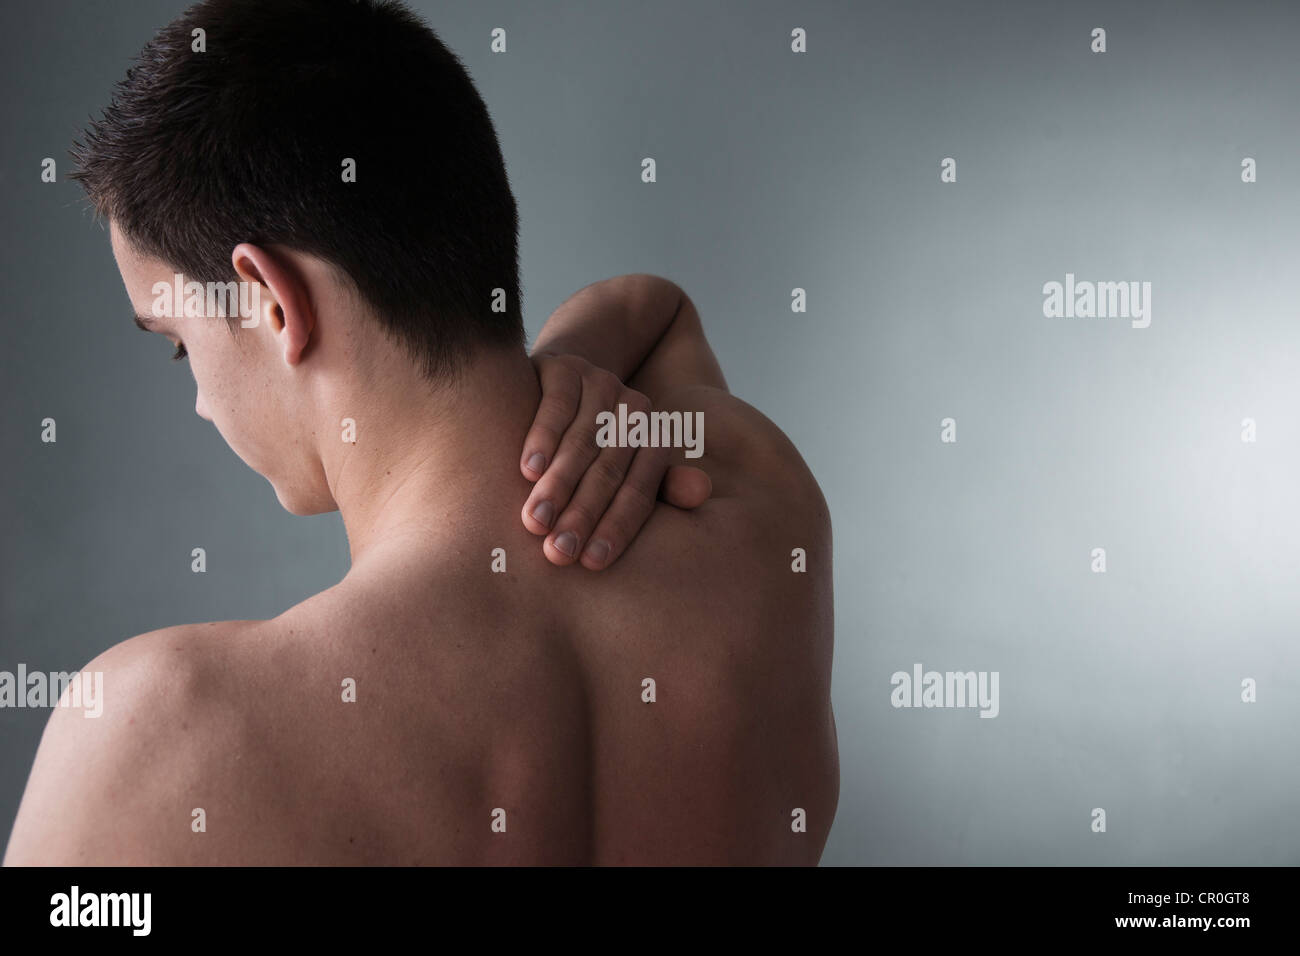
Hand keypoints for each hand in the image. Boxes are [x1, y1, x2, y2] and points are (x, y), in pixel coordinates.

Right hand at [520, 352, 711, 568]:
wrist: (560, 383)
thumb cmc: (592, 446)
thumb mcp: (625, 469)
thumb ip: (658, 487)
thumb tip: (702, 494)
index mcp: (654, 439)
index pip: (641, 490)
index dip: (617, 527)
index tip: (591, 563)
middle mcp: (634, 408)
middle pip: (610, 469)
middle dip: (583, 514)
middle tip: (558, 552)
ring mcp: (600, 384)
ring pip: (583, 441)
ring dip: (558, 485)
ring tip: (535, 522)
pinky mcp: (565, 368)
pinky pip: (556, 407)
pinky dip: (542, 439)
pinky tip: (527, 470)